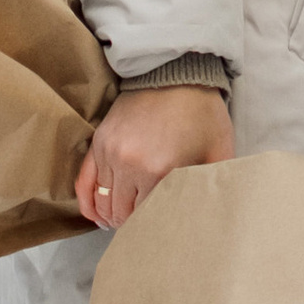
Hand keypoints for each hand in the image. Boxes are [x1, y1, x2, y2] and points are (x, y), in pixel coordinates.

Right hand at [76, 84, 234, 230]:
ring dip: (111, 217)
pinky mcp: (98, 143)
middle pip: (122, 213)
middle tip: (142, 230)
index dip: (154, 228)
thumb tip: (214, 213)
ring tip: (121, 224)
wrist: (176, 72)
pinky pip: (84, 182)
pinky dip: (88, 202)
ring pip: (104, 202)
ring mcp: (109, 153)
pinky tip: (96, 216)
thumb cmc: (202, 113)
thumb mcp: (219, 150)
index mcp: (160, 171)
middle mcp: (129, 165)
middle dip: (131, 225)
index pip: (148, 217)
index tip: (160, 231)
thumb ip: (214, 184)